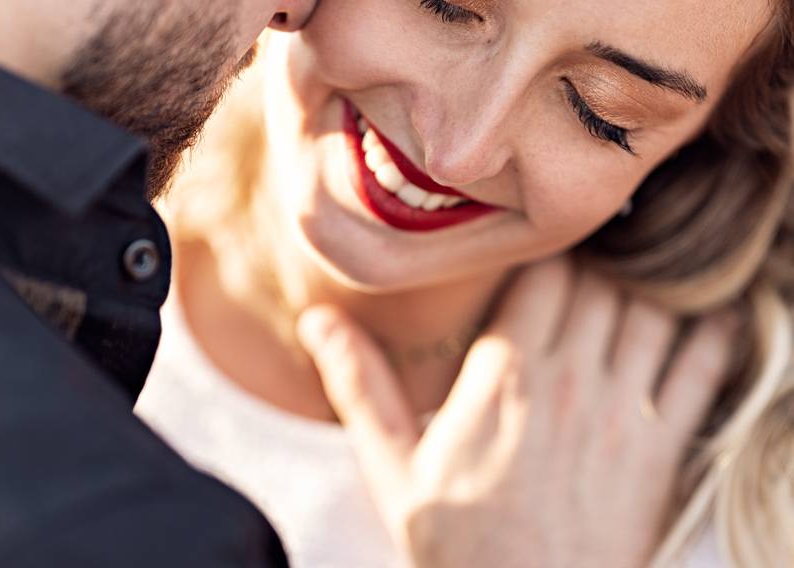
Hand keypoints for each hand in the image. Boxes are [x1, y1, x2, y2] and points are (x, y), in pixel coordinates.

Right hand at [297, 257, 736, 567]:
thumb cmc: (458, 545)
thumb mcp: (391, 467)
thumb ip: (360, 387)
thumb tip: (318, 321)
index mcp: (503, 374)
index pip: (543, 271)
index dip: (548, 251)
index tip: (543, 251)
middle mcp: (567, 379)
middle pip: (601, 281)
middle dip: (597, 262)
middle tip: (589, 259)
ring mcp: (621, 411)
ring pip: (652, 311)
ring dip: (649, 289)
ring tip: (639, 282)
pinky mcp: (660, 447)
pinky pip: (702, 367)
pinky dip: (710, 332)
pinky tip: (704, 318)